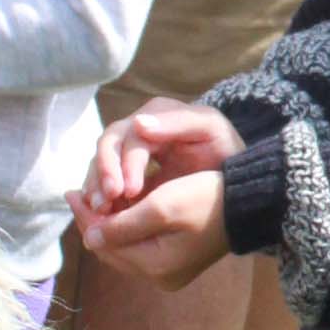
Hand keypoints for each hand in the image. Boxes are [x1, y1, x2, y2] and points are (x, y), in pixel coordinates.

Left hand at [69, 171, 230, 287]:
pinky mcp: (176, 262)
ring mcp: (168, 272)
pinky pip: (139, 246)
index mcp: (155, 266)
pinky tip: (117, 209)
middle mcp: (159, 276)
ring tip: (92, 198)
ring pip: (123, 248)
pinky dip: (125, 228)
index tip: (72, 192)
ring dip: (107, 224)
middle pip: (111, 250)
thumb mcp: (161, 206)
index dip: (86, 217)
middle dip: (92, 222)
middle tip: (75, 194)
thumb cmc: (206, 199)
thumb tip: (90, 237)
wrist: (248, 206)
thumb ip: (123, 224)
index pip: (106, 243)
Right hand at [89, 96, 244, 208]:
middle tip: (105, 203)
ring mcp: (131, 151)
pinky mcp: (129, 173)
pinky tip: (101, 214)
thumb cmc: (224, 148)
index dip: (125, 163)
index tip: (129, 191)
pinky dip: (101, 195)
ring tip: (99, 210)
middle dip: (104, 173)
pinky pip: (107, 181)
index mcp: (155, 116)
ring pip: (102, 163)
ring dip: (96, 185)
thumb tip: (138, 124)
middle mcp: (137, 129)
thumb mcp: (209, 128)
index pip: (129, 136)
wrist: (233, 172)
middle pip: (108, 146)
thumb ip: (178, 122)